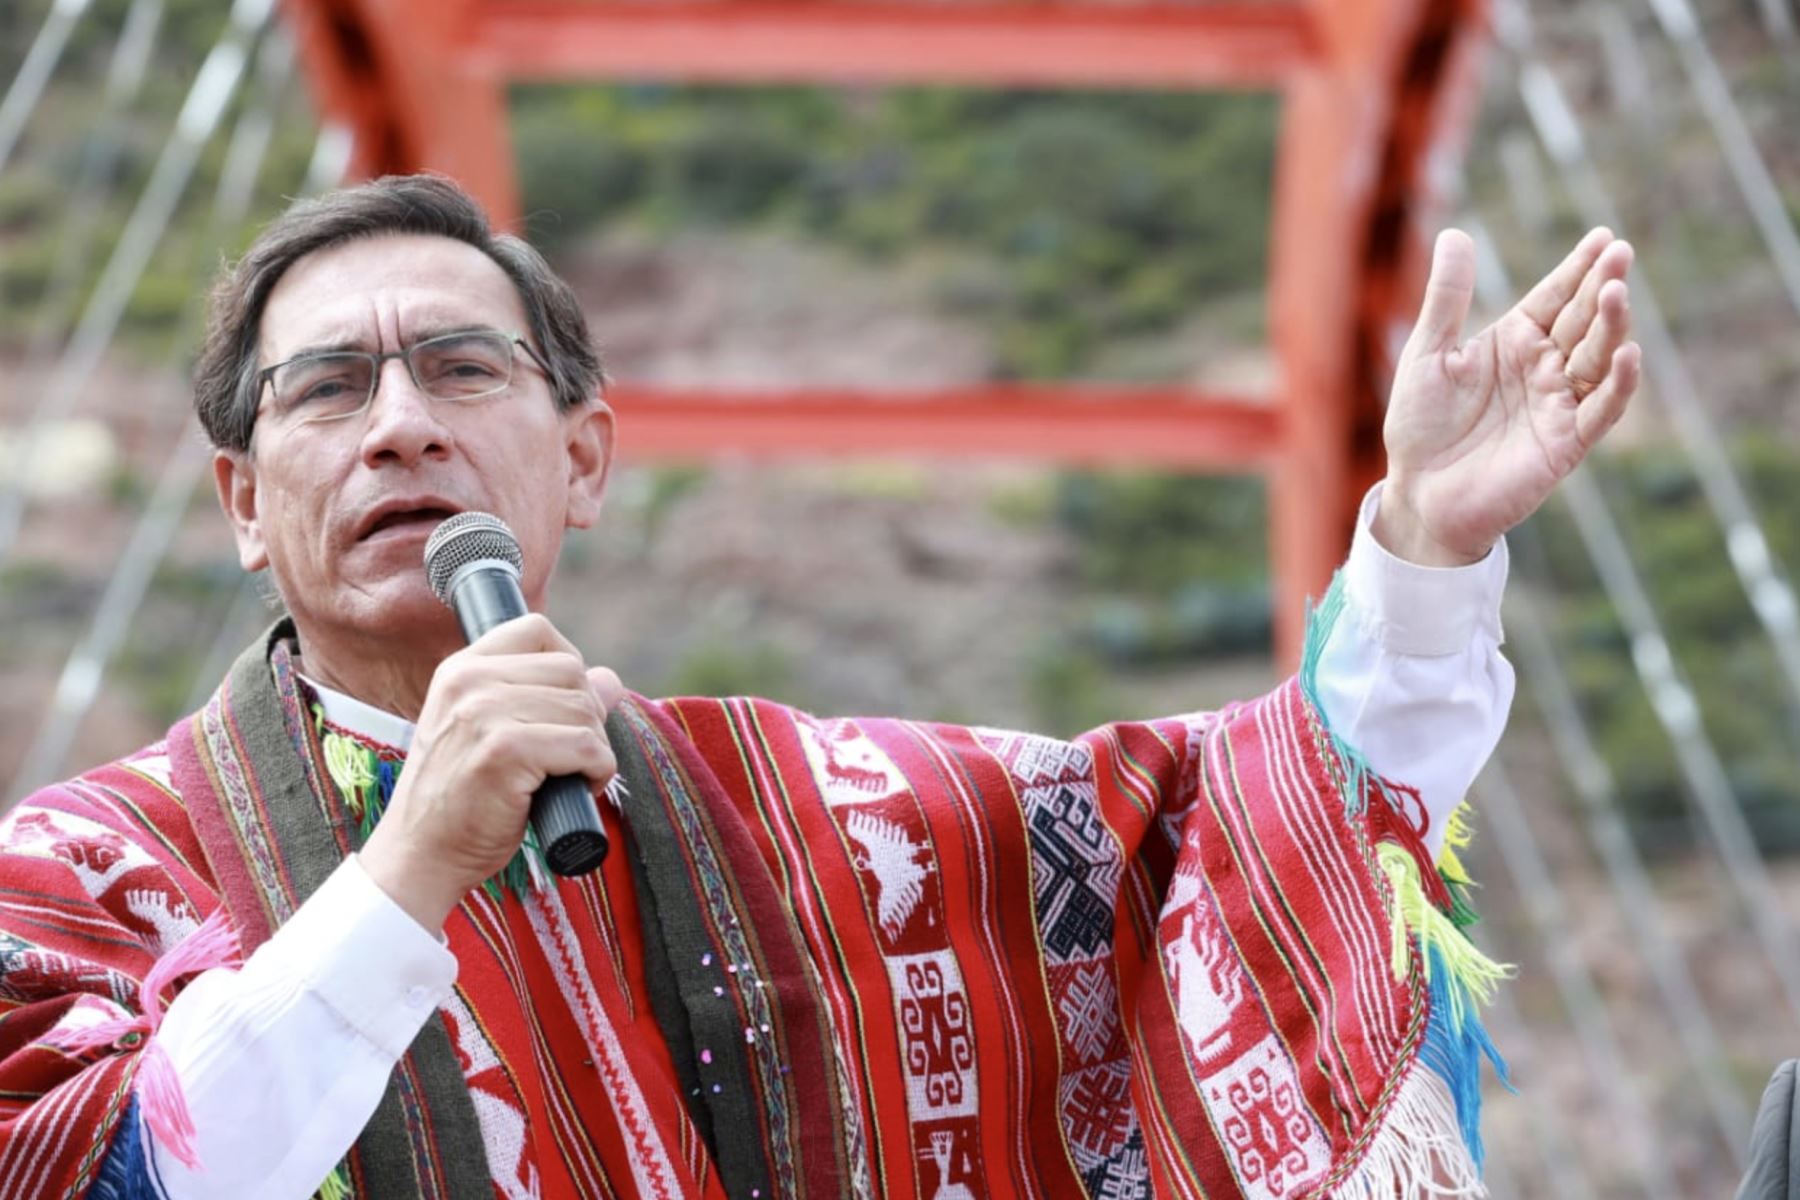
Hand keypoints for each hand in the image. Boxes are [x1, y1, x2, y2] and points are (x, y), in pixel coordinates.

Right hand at [359, 614, 621, 931]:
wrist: (420, 855)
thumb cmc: (461, 800)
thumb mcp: (492, 733)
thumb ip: (541, 698)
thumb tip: (610, 679)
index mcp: (461, 669)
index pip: (536, 631)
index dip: (567, 665)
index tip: (561, 709)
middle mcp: (469, 682)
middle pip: (571, 670)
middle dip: (586, 715)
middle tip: (567, 757)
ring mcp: (485, 713)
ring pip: (584, 709)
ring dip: (594, 748)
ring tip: (566, 776)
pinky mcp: (505, 750)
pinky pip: (587, 746)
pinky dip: (598, 772)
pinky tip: (574, 790)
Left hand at [1376, 227, 1641, 565]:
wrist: (1419, 493)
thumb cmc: (1421, 426)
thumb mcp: (1428, 354)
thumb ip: (1447, 299)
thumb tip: (1455, 233)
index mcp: (1513, 342)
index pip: (1554, 297)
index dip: (1578, 268)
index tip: (1602, 237)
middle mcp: (1543, 368)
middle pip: (1582, 321)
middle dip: (1602, 287)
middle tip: (1620, 253)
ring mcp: (1558, 404)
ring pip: (1597, 359)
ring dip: (1611, 327)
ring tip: (1616, 292)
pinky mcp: (1565, 443)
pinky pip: (1600, 411)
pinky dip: (1616, 385)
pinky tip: (1626, 355)